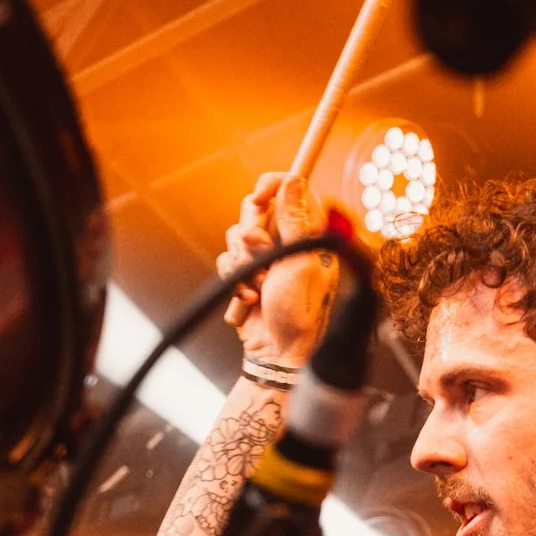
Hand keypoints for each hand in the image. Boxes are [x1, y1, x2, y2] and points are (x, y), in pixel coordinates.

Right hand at [219, 171, 337, 365]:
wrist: (278, 352)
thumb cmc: (300, 313)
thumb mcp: (301, 264)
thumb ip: (296, 222)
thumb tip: (293, 182)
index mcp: (308, 232)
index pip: (290, 187)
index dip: (271, 186)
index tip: (259, 198)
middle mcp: (285, 239)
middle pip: (255, 208)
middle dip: (252, 233)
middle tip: (262, 252)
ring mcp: (264, 255)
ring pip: (236, 235)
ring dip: (243, 263)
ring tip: (259, 286)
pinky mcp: (246, 271)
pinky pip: (227, 259)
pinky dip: (235, 280)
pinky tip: (250, 299)